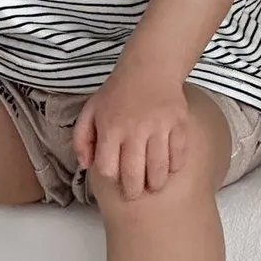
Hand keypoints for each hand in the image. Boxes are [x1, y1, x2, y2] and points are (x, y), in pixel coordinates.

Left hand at [73, 64, 189, 199]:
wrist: (150, 67)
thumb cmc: (118, 92)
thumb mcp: (90, 110)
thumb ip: (81, 138)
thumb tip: (86, 165)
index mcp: (111, 128)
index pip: (108, 169)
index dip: (111, 178)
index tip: (116, 177)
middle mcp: (135, 129)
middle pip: (134, 175)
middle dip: (134, 192)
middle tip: (135, 193)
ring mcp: (159, 126)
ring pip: (159, 169)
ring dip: (156, 184)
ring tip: (153, 185)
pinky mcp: (179, 123)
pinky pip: (179, 155)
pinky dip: (175, 166)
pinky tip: (169, 166)